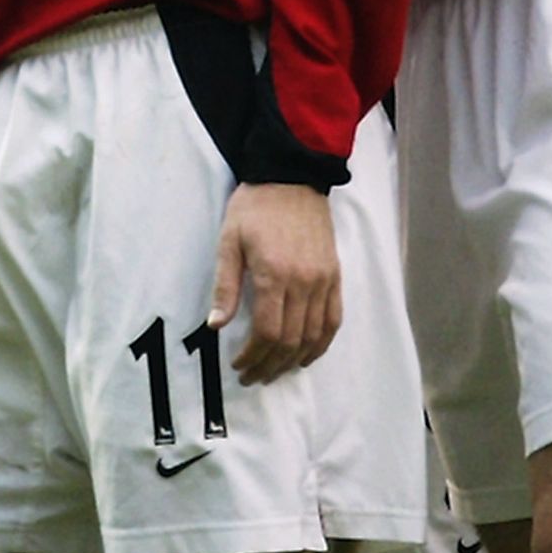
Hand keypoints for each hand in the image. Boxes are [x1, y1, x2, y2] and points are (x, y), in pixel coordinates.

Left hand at [213, 182, 340, 384]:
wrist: (292, 176)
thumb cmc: (255, 207)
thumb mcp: (229, 241)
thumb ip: (225, 285)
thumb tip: (216, 325)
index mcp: (274, 274)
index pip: (268, 332)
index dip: (253, 356)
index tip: (238, 365)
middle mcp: (304, 282)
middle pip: (290, 340)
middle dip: (270, 365)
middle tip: (252, 376)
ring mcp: (323, 280)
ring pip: (314, 336)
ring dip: (293, 360)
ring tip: (275, 371)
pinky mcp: (335, 275)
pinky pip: (334, 319)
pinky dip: (321, 343)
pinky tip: (306, 355)